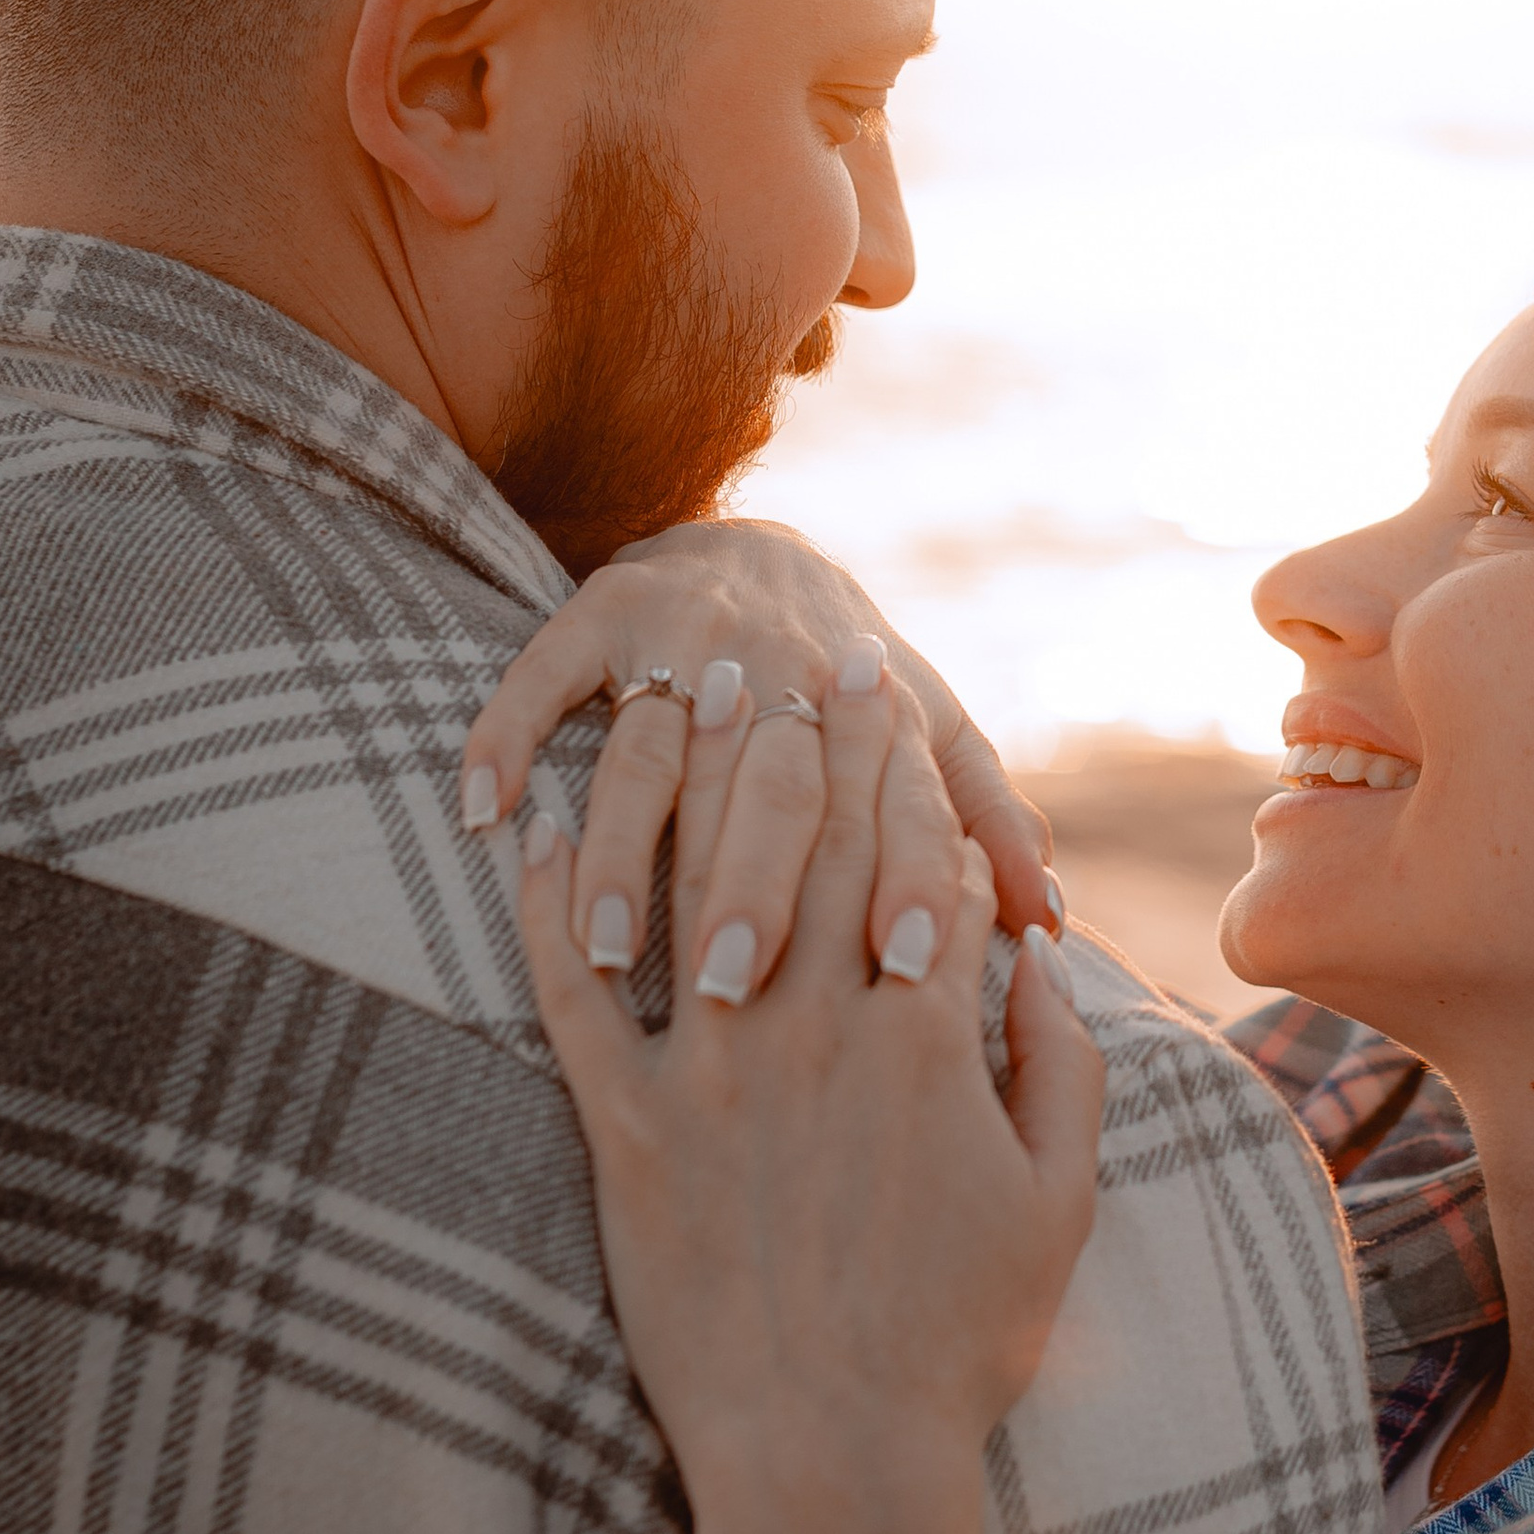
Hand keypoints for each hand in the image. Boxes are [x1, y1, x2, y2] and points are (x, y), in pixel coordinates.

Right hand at [461, 517, 1060, 999]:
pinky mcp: (599, 610)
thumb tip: (1049, 917)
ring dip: (622, 848)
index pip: (897, 801)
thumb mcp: (928, 733)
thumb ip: (981, 821)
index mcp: (872, 704)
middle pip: (771, 786)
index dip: (908, 877)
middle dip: (756, 884)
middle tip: (738, 988)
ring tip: (607, 948)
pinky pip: (545, 674)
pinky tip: (485, 813)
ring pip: (652, 749)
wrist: (754, 545)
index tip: (905, 967)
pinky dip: (508, 734)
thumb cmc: (853, 680)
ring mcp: (686, 634)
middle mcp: (785, 664)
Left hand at [518, 642, 1102, 1533]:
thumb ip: (1060, 1071)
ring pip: (704, 892)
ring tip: (693, 696)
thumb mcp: (1057, 1204)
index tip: (893, 698)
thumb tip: (1042, 970)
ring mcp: (715, 1080)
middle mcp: (818, 1035)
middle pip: (815, 851)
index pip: (918, 867)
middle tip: (805, 659)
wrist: (829, 1459)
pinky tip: (536, 843)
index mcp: (928, 1045)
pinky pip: (577, 1003)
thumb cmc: (959, 1343)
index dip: (905, 772)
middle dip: (816, 743)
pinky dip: (551, 917)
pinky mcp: (627, 1136)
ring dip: (700, 781)